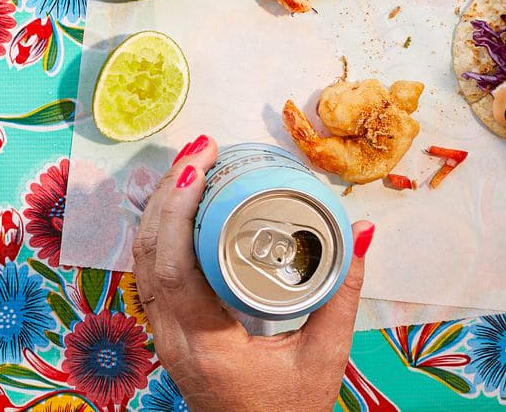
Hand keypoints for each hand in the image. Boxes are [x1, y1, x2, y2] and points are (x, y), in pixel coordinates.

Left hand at [130, 135, 373, 411]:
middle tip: (201, 147)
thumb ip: (341, 295)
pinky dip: (162, 231)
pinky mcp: (167, 332)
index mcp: (207, 345)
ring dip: (161, 206)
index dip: (178, 212)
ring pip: (142, 260)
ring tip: (192, 163)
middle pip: (149, 253)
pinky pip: (151, 272)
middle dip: (168, 192)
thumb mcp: (325, 358)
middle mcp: (174, 338)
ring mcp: (164, 336)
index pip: (175, 269)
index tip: (196, 167)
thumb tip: (362, 234)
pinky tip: (181, 203)